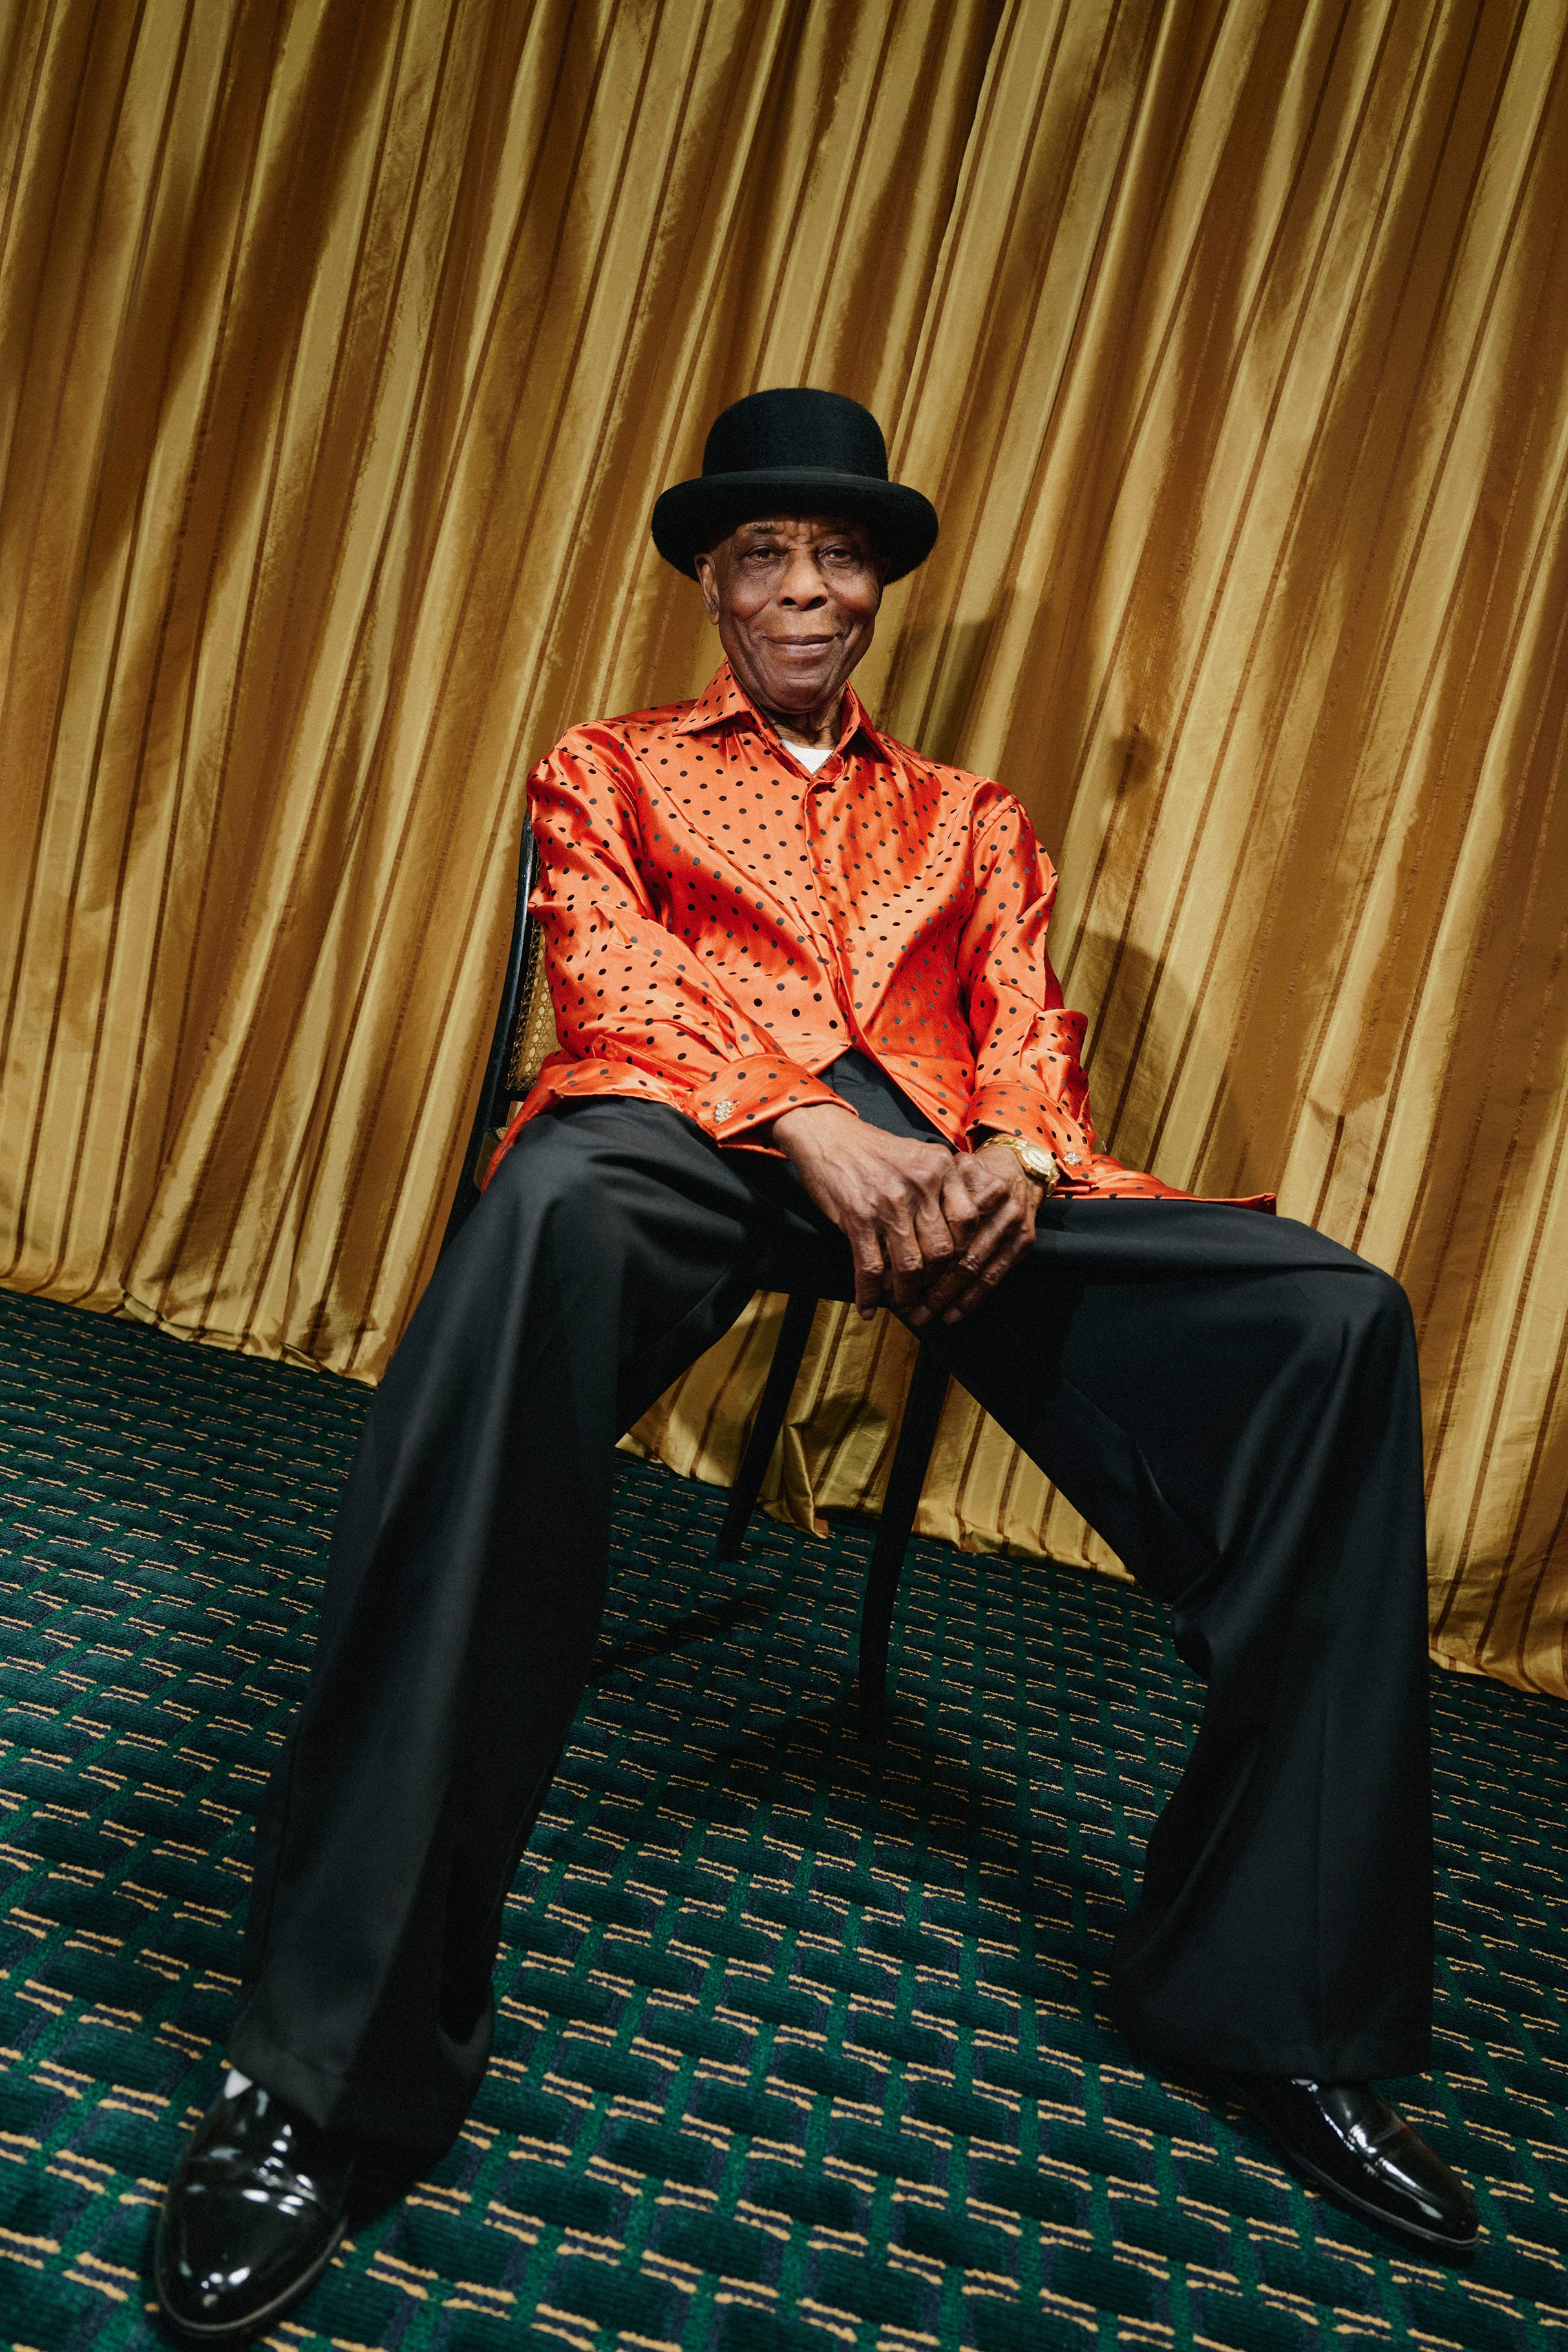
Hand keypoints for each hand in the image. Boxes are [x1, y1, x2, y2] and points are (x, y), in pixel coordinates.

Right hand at [771, 1108, 1042, 1324]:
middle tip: (928, 1296)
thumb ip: (941, 1189)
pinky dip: (868, 1294)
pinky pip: (870, 1267)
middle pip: (942, 1250)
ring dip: (905, 1294)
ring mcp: (889, 1201)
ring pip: (909, 1266)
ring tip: (902, 1305)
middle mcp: (920, 1183)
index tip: (952, 1270)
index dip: (962, 1253)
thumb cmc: (874, 1150)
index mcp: (940, 1167)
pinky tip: (868, 1306)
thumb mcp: (919, 1156)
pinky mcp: (858, 1216)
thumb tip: (954, 1241)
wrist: (826, 1134)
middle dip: (935, 1283)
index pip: (968, 1221)